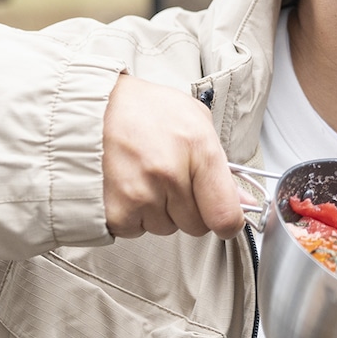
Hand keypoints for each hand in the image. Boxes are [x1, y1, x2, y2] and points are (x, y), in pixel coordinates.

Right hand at [101, 74, 244, 238]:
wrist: (93, 106)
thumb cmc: (147, 110)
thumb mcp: (196, 121)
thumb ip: (223, 166)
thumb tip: (243, 203)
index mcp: (197, 149)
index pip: (225, 215)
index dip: (228, 222)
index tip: (224, 218)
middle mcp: (169, 175)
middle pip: (196, 226)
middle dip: (189, 208)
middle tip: (171, 179)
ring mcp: (140, 195)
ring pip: (166, 228)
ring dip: (159, 211)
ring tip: (145, 176)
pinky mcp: (114, 212)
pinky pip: (136, 231)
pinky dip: (133, 215)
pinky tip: (128, 186)